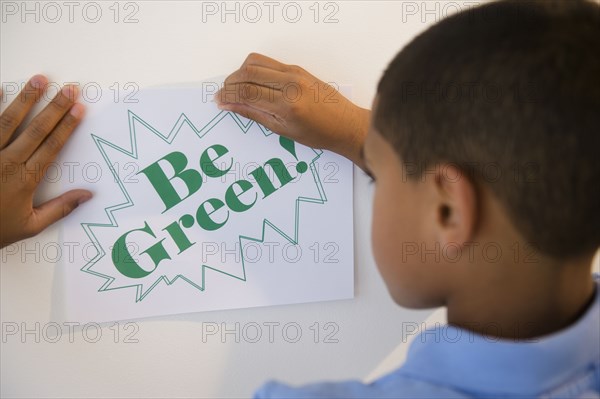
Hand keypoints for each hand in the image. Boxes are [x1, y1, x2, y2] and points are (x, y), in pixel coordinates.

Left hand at [0, 75, 91, 248]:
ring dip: (26, 98)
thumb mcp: (29, 226)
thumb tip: (87, 195)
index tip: (79, 109)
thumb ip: (59, 209)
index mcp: (25, 180)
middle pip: (36, 129)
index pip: (52, 146)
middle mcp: (6, 162)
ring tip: (39, 79)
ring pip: (8, 120)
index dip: (67, 126)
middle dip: (55, 107)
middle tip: (69, 88)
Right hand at [214, 53, 369, 168]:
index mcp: (286, 104)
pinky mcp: (298, 69)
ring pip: (257, 61)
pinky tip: (252, 83)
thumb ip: (255, 114)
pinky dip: (255, 69)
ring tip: (236, 88)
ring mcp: (295, 73)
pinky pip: (270, 63)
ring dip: (241, 72)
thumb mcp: (283, 130)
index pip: (248, 92)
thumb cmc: (318, 134)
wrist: (345, 124)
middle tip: (223, 94)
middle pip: (248, 72)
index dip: (228, 95)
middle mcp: (290, 84)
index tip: (218, 100)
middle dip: (230, 82)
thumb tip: (231, 105)